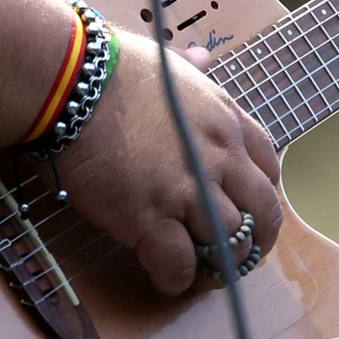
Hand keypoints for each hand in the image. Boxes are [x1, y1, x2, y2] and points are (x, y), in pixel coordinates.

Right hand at [58, 37, 283, 295]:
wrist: (69, 82)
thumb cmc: (108, 68)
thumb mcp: (164, 61)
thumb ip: (189, 69)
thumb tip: (201, 58)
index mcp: (224, 118)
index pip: (268, 166)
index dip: (260, 195)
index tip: (246, 208)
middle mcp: (217, 157)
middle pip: (262, 213)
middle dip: (255, 242)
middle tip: (233, 255)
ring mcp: (187, 190)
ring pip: (229, 246)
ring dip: (217, 266)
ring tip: (198, 274)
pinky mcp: (150, 218)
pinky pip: (180, 266)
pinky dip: (176, 280)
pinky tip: (163, 278)